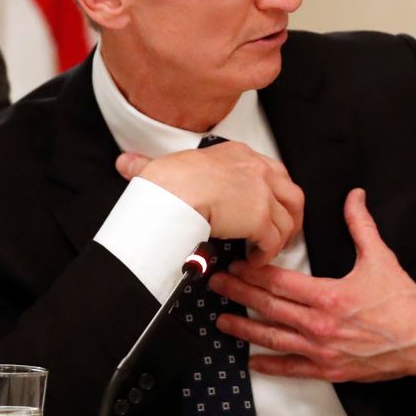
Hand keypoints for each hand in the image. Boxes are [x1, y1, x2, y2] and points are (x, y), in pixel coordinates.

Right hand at [116, 142, 302, 264]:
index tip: (269, 205)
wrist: (170, 192)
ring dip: (280, 238)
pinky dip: (266, 254)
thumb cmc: (163, 180)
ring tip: (267, 251)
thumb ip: (146, 165)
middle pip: (291, 194)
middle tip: (283, 232)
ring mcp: (262, 193)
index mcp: (237, 154)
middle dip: (291, 215)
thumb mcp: (159, 166)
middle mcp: (256, 170)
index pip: (270, 171)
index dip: (273, 191)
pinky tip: (254, 261)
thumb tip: (125, 162)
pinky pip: (274, 241)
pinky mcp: (261, 217)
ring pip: (286, 219)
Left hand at [208, 187, 415, 381]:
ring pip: (273, 339)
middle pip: (268, 307)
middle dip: (239, 295)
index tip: (236, 265)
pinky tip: (253, 361)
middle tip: (216, 285)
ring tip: (221, 321)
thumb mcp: (381, 259)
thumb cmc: (404, 302)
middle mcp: (320, 325)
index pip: (280, 282)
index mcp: (329, 296)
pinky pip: (293, 369)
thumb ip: (361, 226)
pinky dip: (271, 365)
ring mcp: (322, 350)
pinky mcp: (330, 369)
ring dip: (244, 329)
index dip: (253, 273)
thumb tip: (354, 196)